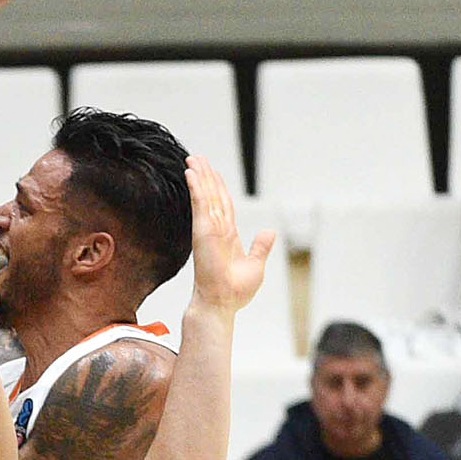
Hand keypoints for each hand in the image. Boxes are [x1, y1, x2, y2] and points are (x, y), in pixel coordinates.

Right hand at [186, 155, 273, 311]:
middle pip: (212, 195)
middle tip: (196, 157)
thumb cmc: (235, 291)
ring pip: (205, 194)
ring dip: (199, 175)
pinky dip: (196, 187)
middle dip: (206, 175)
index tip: (212, 172)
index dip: (218, 187)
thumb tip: (269, 231)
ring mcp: (208, 228)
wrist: (222, 302)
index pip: (223, 205)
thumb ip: (260, 246)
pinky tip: (191, 173)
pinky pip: (200, 203)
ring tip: (192, 158)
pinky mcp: (203, 230)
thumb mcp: (255, 265)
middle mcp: (216, 229)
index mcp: (227, 236)